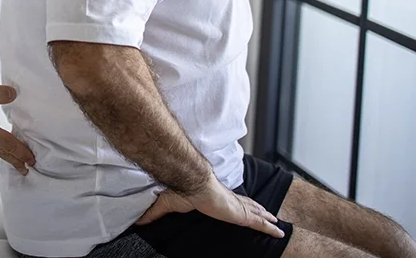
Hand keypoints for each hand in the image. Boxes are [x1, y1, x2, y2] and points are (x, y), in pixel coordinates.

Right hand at [136, 178, 283, 238]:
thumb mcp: (168, 205)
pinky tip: (279, 232)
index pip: (230, 200)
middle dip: (257, 209)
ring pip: (256, 213)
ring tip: (276, 222)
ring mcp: (236, 206)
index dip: (238, 202)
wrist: (192, 183)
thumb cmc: (182, 191)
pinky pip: (259, 223)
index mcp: (214, 197)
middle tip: (267, 213)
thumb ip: (154, 213)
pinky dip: (269, 228)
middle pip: (247, 205)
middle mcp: (229, 200)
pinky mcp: (241, 214)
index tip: (244, 205)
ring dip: (266, 217)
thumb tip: (136, 221)